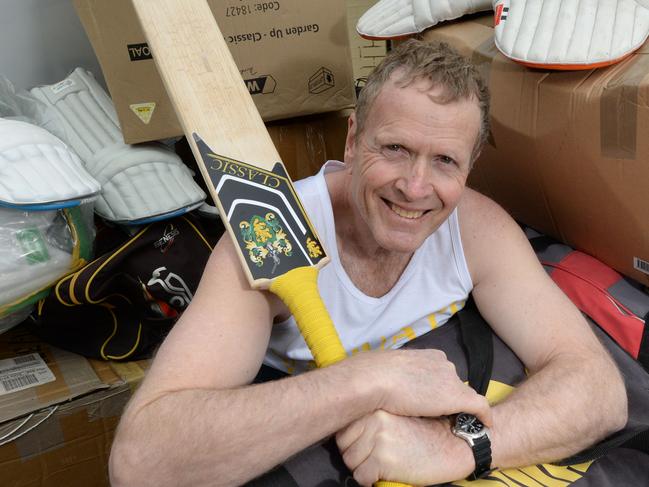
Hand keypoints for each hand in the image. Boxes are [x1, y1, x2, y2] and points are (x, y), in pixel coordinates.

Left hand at [336, 411, 474, 485]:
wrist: (452, 444)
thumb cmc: (427, 429)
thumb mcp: (398, 412)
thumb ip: (374, 415)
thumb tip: (347, 421)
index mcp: (376, 407)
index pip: (343, 428)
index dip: (353, 441)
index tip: (366, 444)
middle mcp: (374, 419)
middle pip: (344, 446)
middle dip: (357, 455)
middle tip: (376, 456)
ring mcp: (378, 438)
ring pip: (350, 462)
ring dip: (363, 467)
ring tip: (381, 464)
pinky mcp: (383, 459)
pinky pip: (361, 476)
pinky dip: (370, 479)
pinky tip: (385, 473)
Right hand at [344, 349, 491, 425]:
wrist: (374, 379)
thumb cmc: (373, 374)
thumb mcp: (387, 369)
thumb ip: (396, 374)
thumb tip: (388, 382)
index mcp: (428, 355)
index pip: (441, 373)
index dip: (437, 389)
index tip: (432, 401)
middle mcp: (444, 363)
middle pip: (453, 384)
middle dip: (448, 398)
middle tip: (440, 416)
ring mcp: (451, 379)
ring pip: (463, 396)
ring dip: (459, 408)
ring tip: (456, 423)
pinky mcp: (457, 397)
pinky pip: (479, 407)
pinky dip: (484, 415)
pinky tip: (485, 424)